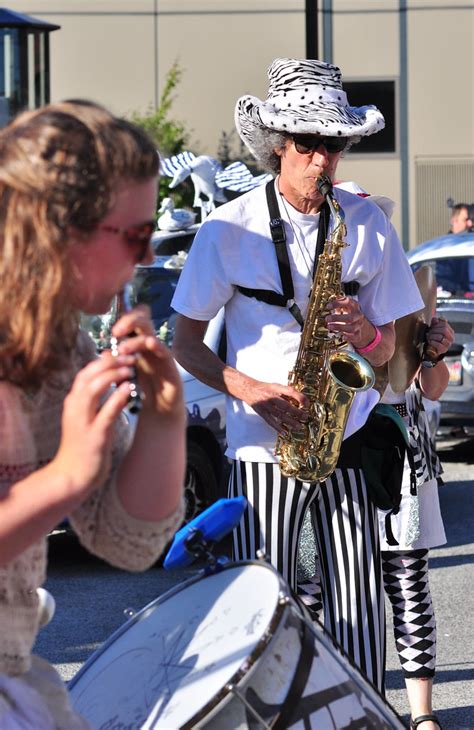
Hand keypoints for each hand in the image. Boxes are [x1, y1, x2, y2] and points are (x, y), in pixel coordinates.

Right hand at [52, 353, 136, 497]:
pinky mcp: (95, 435)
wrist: (72, 476)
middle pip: (89, 375)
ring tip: (130, 367)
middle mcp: (75, 407)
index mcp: (73, 402)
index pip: (86, 372)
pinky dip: (117, 397)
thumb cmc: (82, 447)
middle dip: (109, 361)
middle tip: (129, 355)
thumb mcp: (86, 418)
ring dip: (113, 374)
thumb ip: (95, 400)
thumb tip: (111, 380)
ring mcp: (83, 421)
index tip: (119, 353)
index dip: (102, 360)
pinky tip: (129, 388)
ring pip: (94, 388)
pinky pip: (106, 412)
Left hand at [112, 305, 183, 419]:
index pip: (132, 322)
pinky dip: (157, 345)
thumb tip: (104, 353)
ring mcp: (159, 352)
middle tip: (116, 331)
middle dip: (129, 320)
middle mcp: (148, 345)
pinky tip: (150, 343)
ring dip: (135, 340)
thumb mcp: (123, 377)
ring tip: (123, 350)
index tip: (112, 330)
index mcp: (136, 344)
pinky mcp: (169, 363)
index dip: (124, 319)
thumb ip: (115, 365)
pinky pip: (164, 349)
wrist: (159, 409)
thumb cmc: (141, 390)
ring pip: (149, 335)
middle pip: (143, 320)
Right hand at [244, 380, 307, 432]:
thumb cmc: (264, 387)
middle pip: (285, 405)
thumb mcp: (276, 385)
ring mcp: (265, 405)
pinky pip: (270, 421)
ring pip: (279, 415)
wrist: (248, 389)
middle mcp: (270, 397)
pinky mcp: (261, 412)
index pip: (289, 391)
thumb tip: (299, 399)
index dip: (299, 397)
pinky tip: (284, 432)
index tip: (307, 403)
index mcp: (276, 388)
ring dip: (290, 421)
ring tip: (298, 426)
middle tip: (304, 417)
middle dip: (296, 412)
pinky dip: (277, 427)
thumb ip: (286, 392)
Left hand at [325, 296, 370, 346]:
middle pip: (350, 318)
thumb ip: (337, 304)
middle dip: (337, 318)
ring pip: (351, 328)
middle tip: (327, 319)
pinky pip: (354, 337)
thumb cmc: (348, 313)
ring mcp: (359, 325)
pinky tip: (342, 336)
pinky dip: (348, 337)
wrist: (359, 324)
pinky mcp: (358, 334)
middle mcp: (358, 315)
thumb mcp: (344, 306)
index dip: (337, 303)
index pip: (348, 302)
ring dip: (339, 327)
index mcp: (355, 306)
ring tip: (329, 326)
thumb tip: (328, 303)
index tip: (328, 307)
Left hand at [425, 316, 453, 357]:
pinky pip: (439, 345)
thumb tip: (435, 319)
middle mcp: (451, 338)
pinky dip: (432, 342)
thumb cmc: (433, 338)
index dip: (436, 325)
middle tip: (429, 333)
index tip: (431, 327)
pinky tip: (430, 342)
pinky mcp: (444, 350)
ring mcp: (448, 344)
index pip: (444, 324)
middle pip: (444, 330)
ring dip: (432, 336)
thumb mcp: (434, 329)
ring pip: (441, 337)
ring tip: (428, 337)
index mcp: (450, 331)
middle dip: (434, 330)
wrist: (431, 350)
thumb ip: (434, 323)